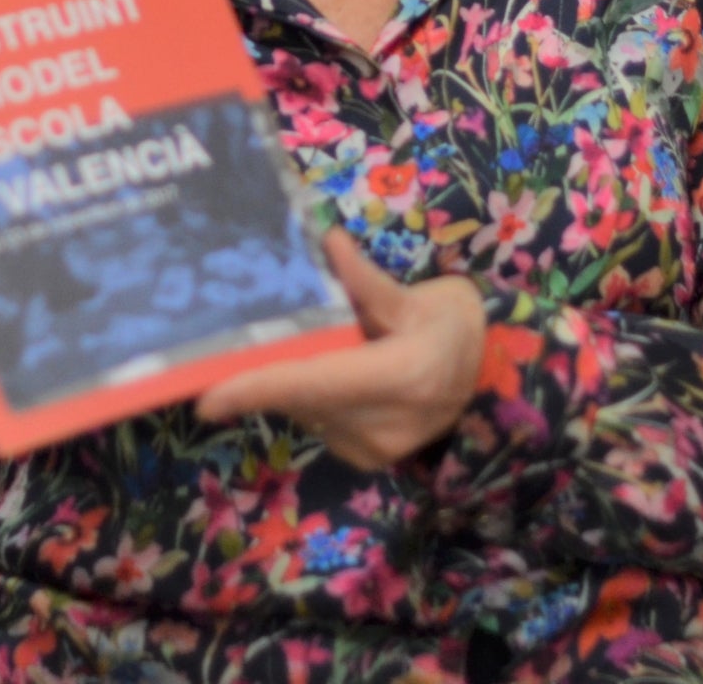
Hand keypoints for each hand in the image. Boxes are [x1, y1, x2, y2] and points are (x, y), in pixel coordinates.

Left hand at [194, 231, 485, 469]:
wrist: (496, 379)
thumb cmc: (458, 327)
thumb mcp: (422, 297)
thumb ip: (368, 282)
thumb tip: (327, 242)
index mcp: (403, 375)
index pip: (314, 383)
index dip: (257, 389)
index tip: (207, 398)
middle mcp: (385, 423)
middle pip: (301, 397)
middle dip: (267, 370)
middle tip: (237, 341)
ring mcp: (377, 450)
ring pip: (306, 412)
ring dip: (295, 380)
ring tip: (311, 346)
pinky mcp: (368, 460)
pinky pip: (318, 423)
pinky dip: (312, 397)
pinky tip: (331, 372)